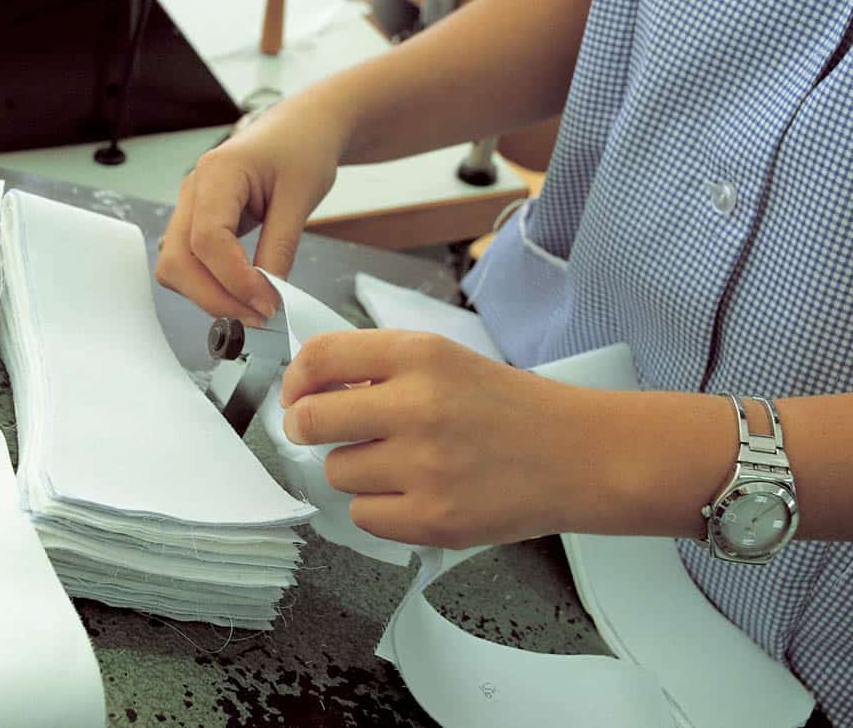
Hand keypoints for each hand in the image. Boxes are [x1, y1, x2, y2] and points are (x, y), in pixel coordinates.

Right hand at [155, 97, 346, 323]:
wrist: (303, 127)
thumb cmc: (303, 148)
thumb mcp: (301, 196)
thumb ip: (280, 247)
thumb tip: (267, 296)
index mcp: (217, 172)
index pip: (208, 240)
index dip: (234, 280)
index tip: (266, 303)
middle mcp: (193, 189)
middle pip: (178, 260)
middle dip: (214, 297)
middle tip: (258, 318)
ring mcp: (191, 207)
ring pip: (177, 267)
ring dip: (210, 295)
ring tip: (253, 309)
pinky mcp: (199, 222)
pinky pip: (191, 263)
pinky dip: (212, 285)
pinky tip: (243, 294)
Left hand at [280, 330, 608, 548]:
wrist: (579, 455)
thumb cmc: (513, 408)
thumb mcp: (449, 360)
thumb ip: (383, 367)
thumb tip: (314, 389)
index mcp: (421, 355)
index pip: (321, 357)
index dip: (296, 378)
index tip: (295, 394)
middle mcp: (418, 406)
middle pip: (311, 420)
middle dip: (307, 428)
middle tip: (322, 432)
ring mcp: (424, 467)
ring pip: (337, 472)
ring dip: (355, 470)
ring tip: (399, 464)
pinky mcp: (432, 519)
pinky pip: (363, 515)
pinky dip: (379, 508)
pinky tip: (413, 494)